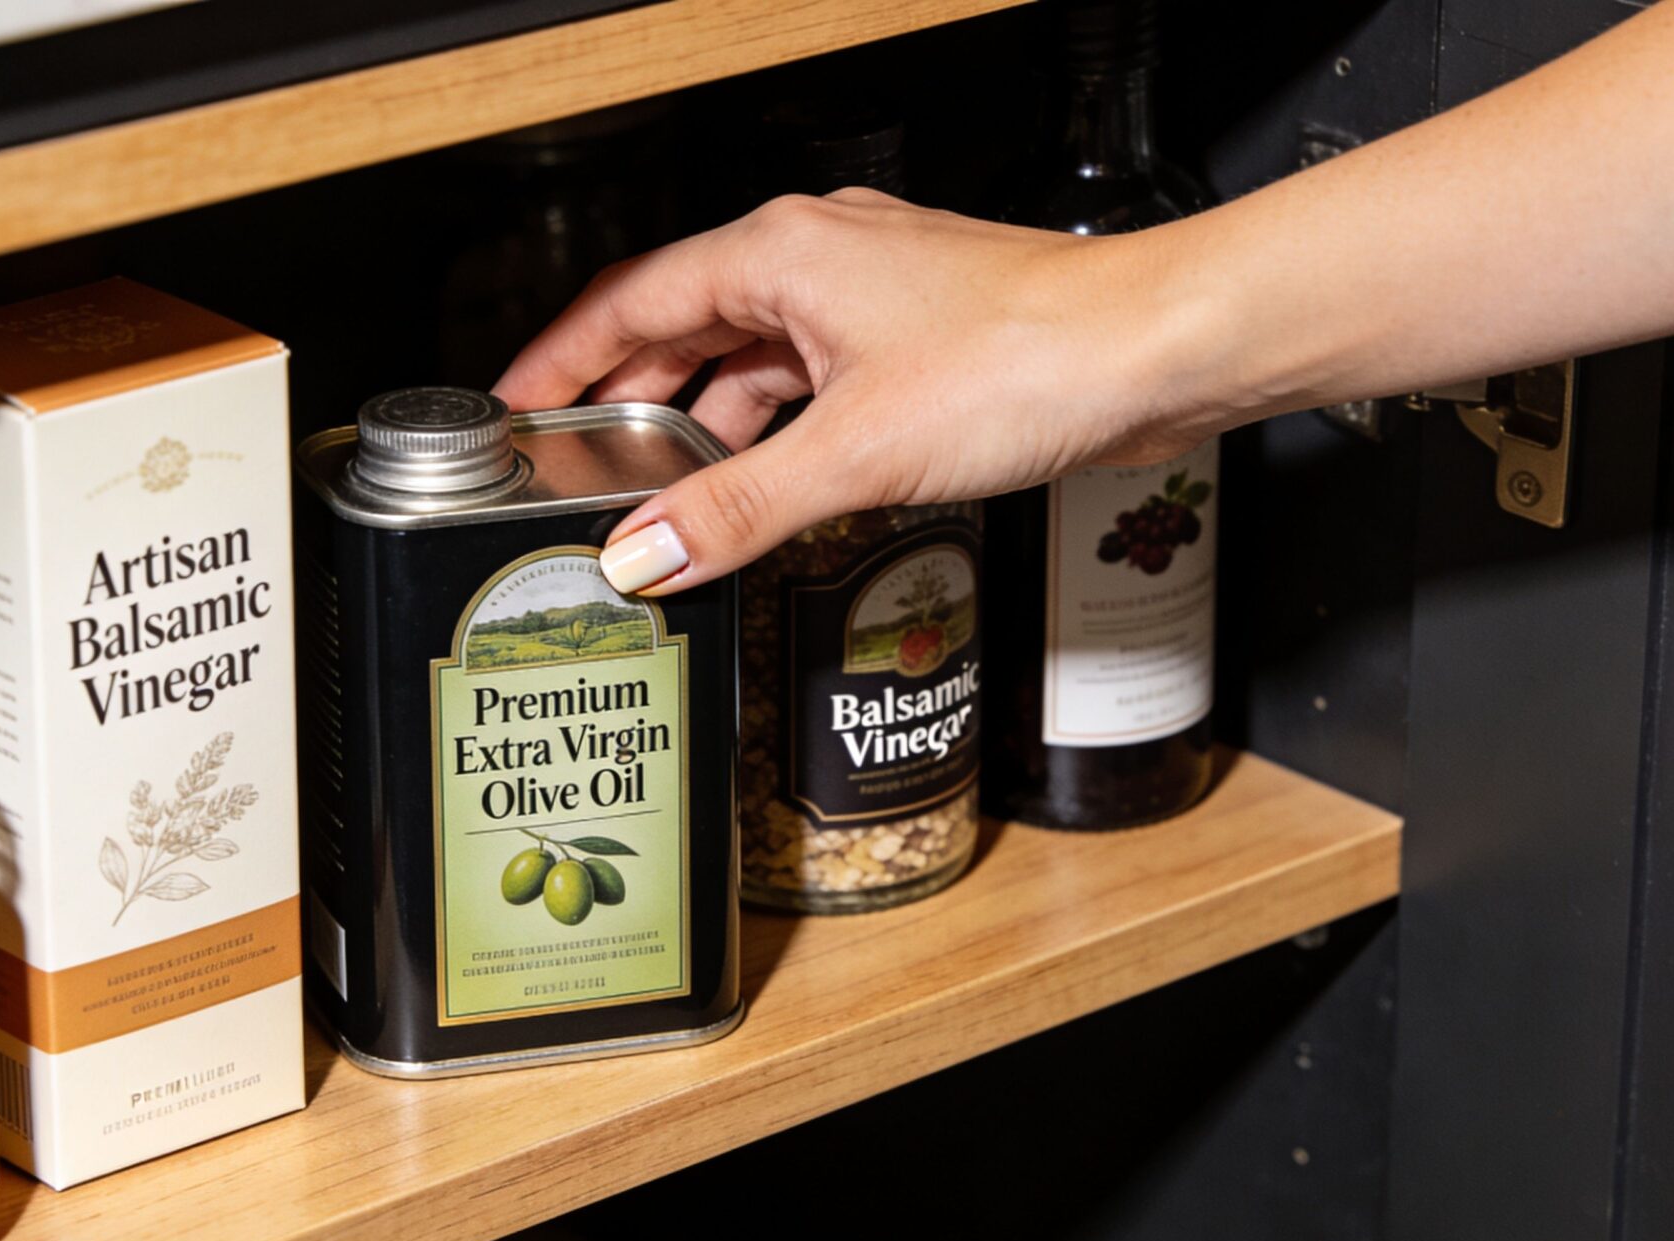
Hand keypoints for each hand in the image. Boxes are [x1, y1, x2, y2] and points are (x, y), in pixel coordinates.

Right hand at [493, 190, 1216, 593]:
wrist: (1158, 351)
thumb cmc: (1031, 356)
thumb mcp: (854, 451)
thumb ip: (739, 509)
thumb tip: (645, 554)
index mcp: (782, 253)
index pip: (630, 299)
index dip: (561, 357)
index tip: (515, 406)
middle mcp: (825, 258)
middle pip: (689, 324)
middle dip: (631, 396)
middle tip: (581, 461)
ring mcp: (878, 296)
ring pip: (759, 354)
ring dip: (712, 420)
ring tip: (672, 490)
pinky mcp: (925, 339)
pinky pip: (820, 379)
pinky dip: (784, 430)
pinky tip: (781, 483)